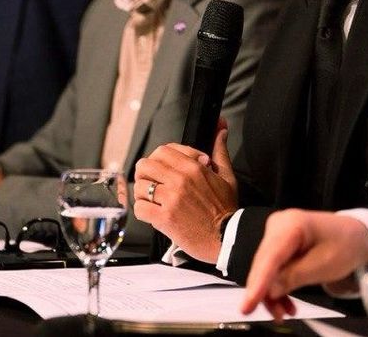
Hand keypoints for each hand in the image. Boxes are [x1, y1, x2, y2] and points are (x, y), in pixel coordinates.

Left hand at [133, 120, 236, 261]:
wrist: (227, 238)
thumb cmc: (226, 210)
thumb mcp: (226, 176)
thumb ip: (220, 151)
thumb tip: (220, 130)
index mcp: (194, 168)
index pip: (162, 151)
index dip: (158, 158)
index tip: (162, 168)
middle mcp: (180, 181)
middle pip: (145, 165)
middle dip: (145, 174)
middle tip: (152, 182)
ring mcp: (171, 199)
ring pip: (140, 186)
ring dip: (143, 194)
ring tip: (153, 200)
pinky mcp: (164, 218)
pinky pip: (140, 208)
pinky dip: (143, 211)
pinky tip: (153, 214)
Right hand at [240, 210, 367, 320]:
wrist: (356, 236)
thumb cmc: (344, 246)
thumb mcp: (323, 265)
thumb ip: (293, 277)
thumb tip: (269, 292)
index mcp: (291, 224)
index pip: (269, 258)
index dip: (258, 283)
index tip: (247, 306)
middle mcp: (277, 226)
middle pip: (263, 264)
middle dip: (266, 292)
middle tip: (277, 317)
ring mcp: (276, 234)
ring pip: (265, 269)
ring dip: (272, 293)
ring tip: (284, 313)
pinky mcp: (278, 244)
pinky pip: (272, 268)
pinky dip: (277, 286)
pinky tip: (286, 303)